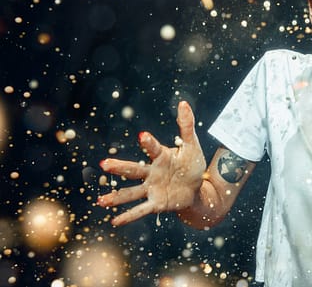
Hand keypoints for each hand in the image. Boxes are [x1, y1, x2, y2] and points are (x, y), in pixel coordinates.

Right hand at [97, 101, 206, 225]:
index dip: (149, 143)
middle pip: (133, 170)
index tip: (143, 135)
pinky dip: (129, 216)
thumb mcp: (191, 145)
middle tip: (104, 164)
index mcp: (161, 157)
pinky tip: (114, 221)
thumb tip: (183, 103)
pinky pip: (141, 210)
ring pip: (132, 192)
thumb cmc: (191, 164)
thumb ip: (186, 126)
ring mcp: (152, 189)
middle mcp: (152, 173)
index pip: (154, 149)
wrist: (197, 188)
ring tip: (101, 201)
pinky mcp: (157, 203)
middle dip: (120, 167)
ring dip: (116, 197)